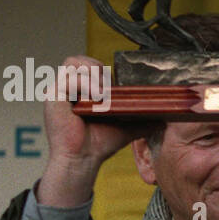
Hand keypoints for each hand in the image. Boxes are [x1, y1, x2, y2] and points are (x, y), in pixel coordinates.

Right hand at [39, 56, 145, 206]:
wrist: (85, 160)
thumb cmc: (100, 143)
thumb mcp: (126, 126)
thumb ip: (141, 118)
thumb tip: (165, 118)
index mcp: (81, 89)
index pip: (88, 63)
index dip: (102, 68)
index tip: (115, 86)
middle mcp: (67, 87)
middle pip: (78, 59)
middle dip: (97, 68)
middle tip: (108, 89)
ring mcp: (58, 90)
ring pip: (72, 63)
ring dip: (92, 74)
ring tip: (102, 93)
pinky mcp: (53, 97)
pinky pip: (69, 79)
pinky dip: (86, 85)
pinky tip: (97, 98)